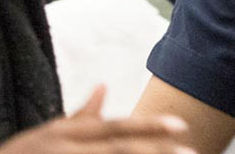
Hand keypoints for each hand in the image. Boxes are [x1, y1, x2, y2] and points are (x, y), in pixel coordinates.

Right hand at [0, 86, 195, 153]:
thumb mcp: (44, 136)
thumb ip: (78, 117)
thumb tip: (105, 87)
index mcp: (63, 134)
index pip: (113, 128)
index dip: (149, 127)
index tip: (182, 127)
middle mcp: (63, 149)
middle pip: (118, 150)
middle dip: (155, 151)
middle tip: (190, 152)